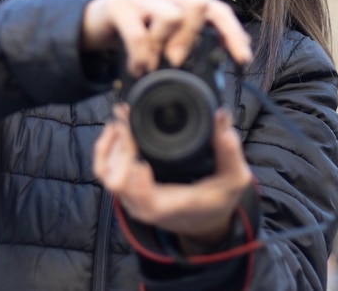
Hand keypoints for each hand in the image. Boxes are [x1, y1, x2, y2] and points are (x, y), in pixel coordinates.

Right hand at [81, 0, 251, 76]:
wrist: (90, 23)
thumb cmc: (133, 31)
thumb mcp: (164, 38)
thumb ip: (185, 43)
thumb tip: (213, 68)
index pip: (217, 9)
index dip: (232, 33)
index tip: (243, 58)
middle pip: (197, 5)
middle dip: (193, 39)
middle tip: (177, 62)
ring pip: (171, 17)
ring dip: (164, 48)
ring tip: (151, 66)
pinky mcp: (118, 6)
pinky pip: (139, 34)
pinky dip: (142, 57)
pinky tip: (138, 69)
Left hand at [93, 103, 252, 243]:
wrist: (205, 221)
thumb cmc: (218, 200)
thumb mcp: (233, 178)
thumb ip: (230, 150)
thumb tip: (220, 116)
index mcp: (170, 205)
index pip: (144, 199)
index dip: (138, 182)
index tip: (143, 160)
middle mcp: (144, 205)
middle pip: (117, 180)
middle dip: (121, 148)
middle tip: (131, 119)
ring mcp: (132, 197)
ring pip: (106, 173)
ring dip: (110, 145)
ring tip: (122, 118)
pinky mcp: (126, 188)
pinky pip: (105, 171)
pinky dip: (104, 149)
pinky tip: (113, 129)